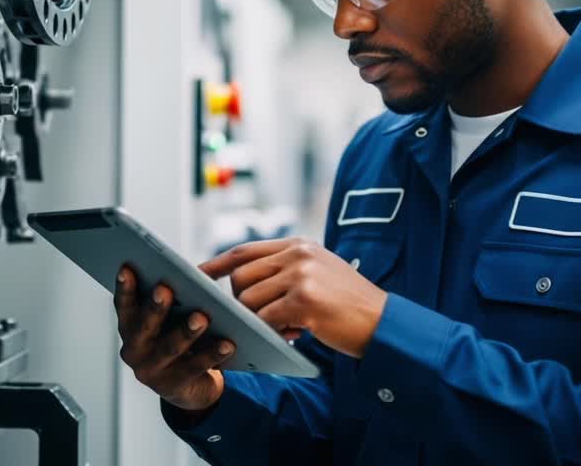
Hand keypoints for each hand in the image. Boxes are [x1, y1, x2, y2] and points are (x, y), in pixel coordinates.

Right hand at [113, 265, 236, 412]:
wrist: (189, 386)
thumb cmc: (176, 338)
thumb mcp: (169, 319)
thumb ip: (173, 300)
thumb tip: (193, 276)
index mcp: (130, 328)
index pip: (124, 306)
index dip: (124, 288)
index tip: (127, 268)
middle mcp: (134, 350)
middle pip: (144, 327)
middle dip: (155, 307)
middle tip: (165, 289)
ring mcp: (152, 371)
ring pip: (169, 348)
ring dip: (185, 332)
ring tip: (201, 317)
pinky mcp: (174, 387)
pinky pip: (195, 368)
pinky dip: (212, 355)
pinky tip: (227, 343)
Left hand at [199, 238, 387, 357]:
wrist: (384, 322)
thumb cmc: (348, 305)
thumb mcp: (319, 274)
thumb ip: (285, 271)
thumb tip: (243, 284)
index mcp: (298, 245)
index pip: (245, 250)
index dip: (217, 263)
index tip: (196, 274)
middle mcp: (298, 254)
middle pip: (241, 276)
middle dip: (242, 302)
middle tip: (265, 318)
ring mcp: (301, 275)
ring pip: (249, 299)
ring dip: (258, 320)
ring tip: (285, 328)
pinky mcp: (304, 300)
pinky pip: (265, 319)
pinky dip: (271, 332)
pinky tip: (292, 335)